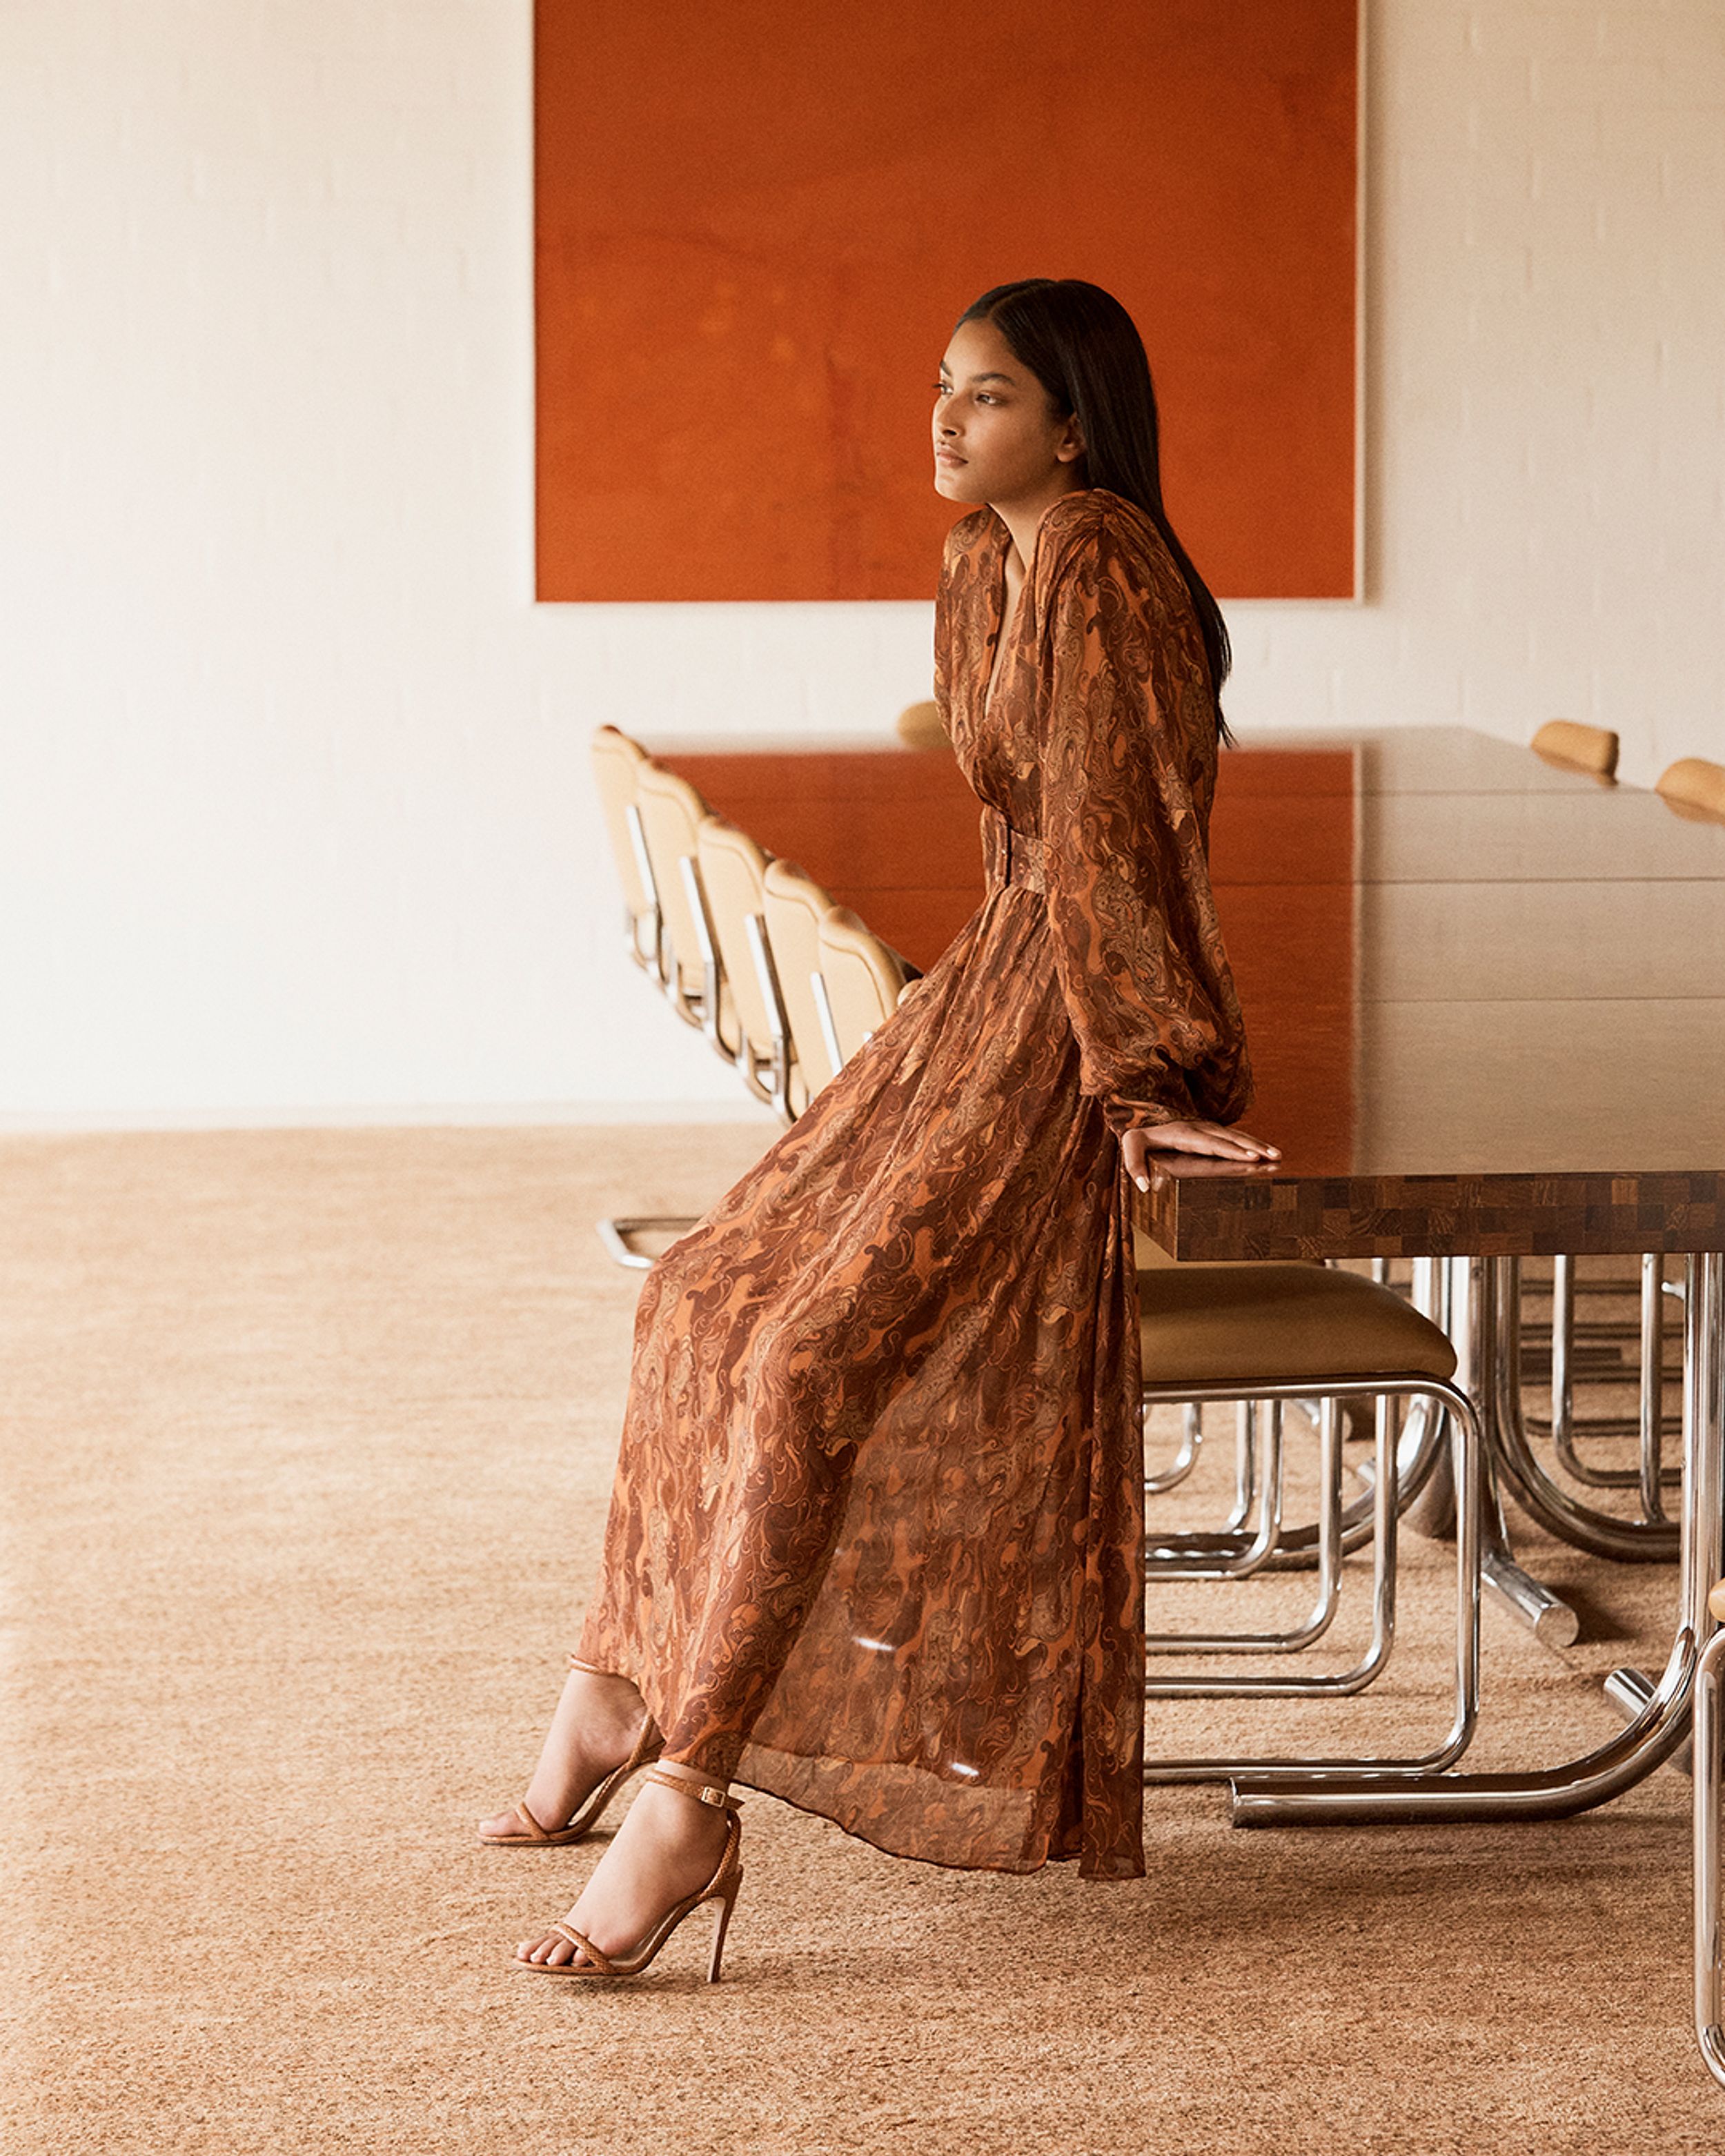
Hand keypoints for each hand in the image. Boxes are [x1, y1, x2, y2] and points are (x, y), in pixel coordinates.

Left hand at [1120, 1120, 1280, 1190]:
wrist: (1144, 1121)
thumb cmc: (1138, 1139)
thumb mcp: (1130, 1148)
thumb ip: (1134, 1166)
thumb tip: (1143, 1187)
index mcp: (1182, 1134)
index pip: (1210, 1143)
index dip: (1231, 1150)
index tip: (1250, 1156)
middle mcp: (1198, 1127)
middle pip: (1228, 1138)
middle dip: (1252, 1147)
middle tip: (1272, 1157)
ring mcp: (1206, 1127)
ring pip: (1235, 1135)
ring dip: (1257, 1143)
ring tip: (1277, 1155)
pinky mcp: (1212, 1130)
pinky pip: (1234, 1136)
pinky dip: (1252, 1142)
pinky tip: (1267, 1151)